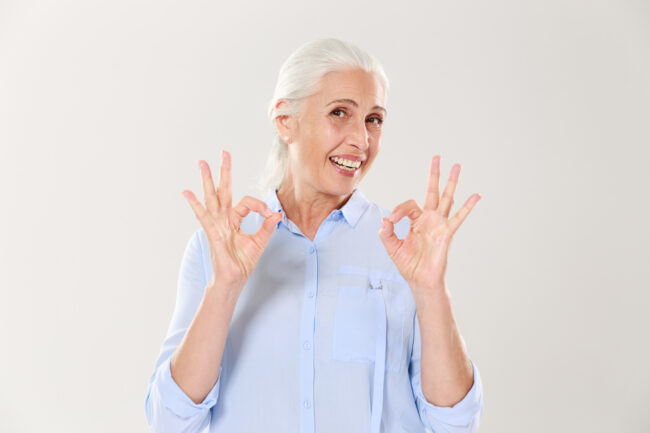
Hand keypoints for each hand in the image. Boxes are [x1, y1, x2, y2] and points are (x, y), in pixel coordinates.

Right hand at [181, 150, 282, 295]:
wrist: (234, 280)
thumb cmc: (242, 263)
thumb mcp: (259, 243)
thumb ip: (267, 228)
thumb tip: (277, 214)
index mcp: (234, 220)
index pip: (247, 202)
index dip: (260, 206)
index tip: (270, 214)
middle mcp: (224, 219)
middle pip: (224, 190)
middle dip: (224, 172)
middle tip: (224, 153)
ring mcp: (216, 224)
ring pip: (212, 197)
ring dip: (207, 180)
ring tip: (202, 163)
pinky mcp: (212, 233)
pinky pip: (203, 216)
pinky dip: (195, 204)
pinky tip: (187, 193)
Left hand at [378, 155, 480, 294]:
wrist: (420, 280)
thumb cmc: (409, 264)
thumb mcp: (392, 247)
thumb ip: (387, 233)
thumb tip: (385, 219)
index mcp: (416, 221)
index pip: (408, 205)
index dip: (398, 210)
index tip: (391, 220)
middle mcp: (429, 219)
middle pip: (432, 192)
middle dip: (434, 175)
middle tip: (437, 157)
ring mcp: (439, 224)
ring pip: (447, 199)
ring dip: (451, 182)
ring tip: (457, 165)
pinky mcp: (446, 233)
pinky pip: (458, 218)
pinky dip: (468, 206)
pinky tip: (476, 195)